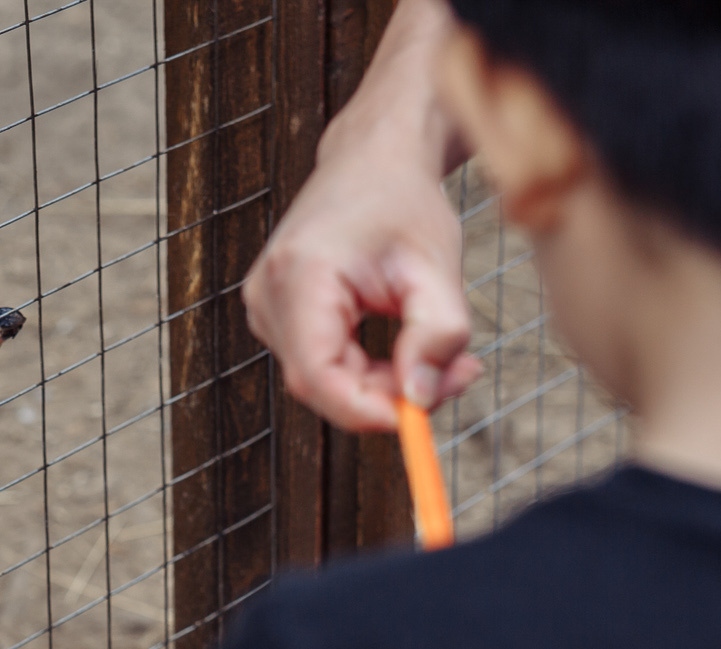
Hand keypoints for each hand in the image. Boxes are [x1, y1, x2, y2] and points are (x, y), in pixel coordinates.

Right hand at [241, 0, 482, 431]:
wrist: (372, 160)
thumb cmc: (404, 205)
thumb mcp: (436, 270)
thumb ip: (438, 338)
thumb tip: (421, 400)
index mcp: (300, 275)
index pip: (319, 375)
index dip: (368, 409)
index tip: (423, 416)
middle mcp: (267, 295)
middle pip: (321, 385)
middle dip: (387, 396)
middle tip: (456, 375)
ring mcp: (263, 306)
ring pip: (323, 381)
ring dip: (380, 383)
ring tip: (436, 351)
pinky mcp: (275, 315)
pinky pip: (321, 365)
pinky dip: (366, 369)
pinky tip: (402, 344)